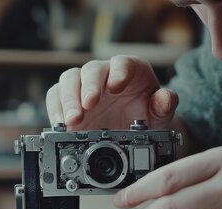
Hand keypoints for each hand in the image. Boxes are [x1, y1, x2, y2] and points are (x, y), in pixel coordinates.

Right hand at [46, 55, 178, 130]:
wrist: (132, 131)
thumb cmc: (146, 116)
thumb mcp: (159, 115)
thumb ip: (164, 106)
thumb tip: (165, 98)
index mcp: (129, 70)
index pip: (122, 63)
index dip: (118, 73)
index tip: (115, 87)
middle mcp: (104, 73)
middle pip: (92, 70)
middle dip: (88, 87)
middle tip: (87, 107)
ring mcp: (84, 85)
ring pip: (70, 80)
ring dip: (68, 100)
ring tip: (72, 121)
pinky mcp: (69, 99)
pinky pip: (56, 96)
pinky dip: (56, 109)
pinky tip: (61, 125)